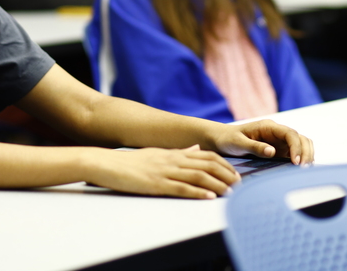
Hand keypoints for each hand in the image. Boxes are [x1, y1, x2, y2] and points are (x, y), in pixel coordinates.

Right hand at [85, 145, 239, 198]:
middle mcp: (172, 160)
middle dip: (226, 174)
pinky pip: (181, 188)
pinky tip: (209, 197)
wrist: (107, 163)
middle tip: (239, 184)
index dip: (223, 163)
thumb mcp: (156, 153)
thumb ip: (178, 152)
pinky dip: (197, 193)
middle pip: (206, 165)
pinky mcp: (156, 184)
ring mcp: (165, 172)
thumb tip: (195, 148)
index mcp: (173, 153)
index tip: (235, 172)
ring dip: (217, 184)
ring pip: (198, 176)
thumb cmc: (130, 162)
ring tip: (230, 192)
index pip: (205, 155)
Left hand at [211, 119, 313, 165]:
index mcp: (269, 127)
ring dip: (306, 156)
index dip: (296, 147)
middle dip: (306, 153)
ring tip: (303, 171)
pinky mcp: (280, 151)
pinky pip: (296, 153)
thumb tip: (272, 152)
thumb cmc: (228, 139)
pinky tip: (298, 171)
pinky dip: (302, 160)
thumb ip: (254, 147)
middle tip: (303, 170)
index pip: (290, 134)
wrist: (222, 140)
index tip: (296, 162)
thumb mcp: (238, 143)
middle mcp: (277, 133)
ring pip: (302, 145)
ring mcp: (280, 142)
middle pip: (301, 139)